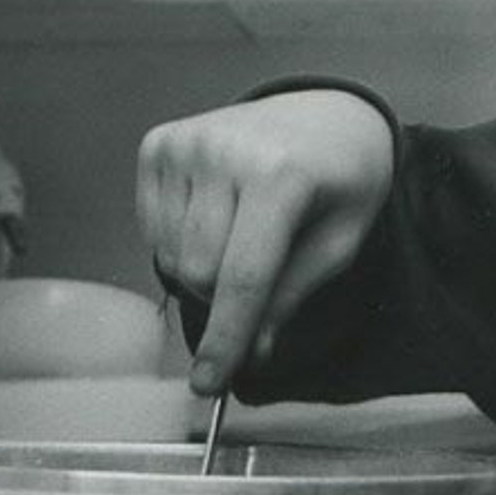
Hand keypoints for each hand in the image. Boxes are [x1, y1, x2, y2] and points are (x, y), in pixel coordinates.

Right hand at [137, 91, 394, 394]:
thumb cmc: (342, 178)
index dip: (226, 339)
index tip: (210, 382)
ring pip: (170, 257)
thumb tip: (250, 352)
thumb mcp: (340, 242)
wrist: (327, 113)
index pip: (242, 277)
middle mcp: (224, 151)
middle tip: (260, 283)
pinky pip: (153, 231)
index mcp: (281, 174)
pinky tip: (217, 217)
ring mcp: (185, 143)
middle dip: (225, 301)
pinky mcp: (158, 144)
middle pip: (199, 274)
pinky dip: (180, 244)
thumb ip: (291, 296)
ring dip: (202, 271)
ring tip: (244, 237)